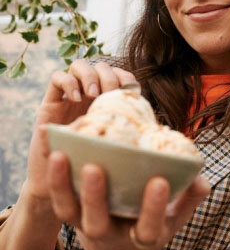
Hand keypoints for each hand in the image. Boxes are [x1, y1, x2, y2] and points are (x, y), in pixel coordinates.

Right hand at [24, 59, 135, 206]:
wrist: (60, 182)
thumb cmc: (94, 166)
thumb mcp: (117, 146)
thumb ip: (132, 134)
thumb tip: (159, 130)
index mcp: (109, 102)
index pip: (121, 76)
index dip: (127, 78)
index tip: (131, 93)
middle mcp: (90, 96)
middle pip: (102, 67)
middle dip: (108, 76)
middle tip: (108, 93)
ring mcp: (70, 97)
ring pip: (79, 66)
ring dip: (90, 75)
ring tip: (93, 94)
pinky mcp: (49, 103)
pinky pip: (57, 78)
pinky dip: (68, 82)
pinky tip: (77, 98)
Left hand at [47, 152, 209, 249]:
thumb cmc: (152, 228)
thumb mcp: (176, 219)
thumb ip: (191, 198)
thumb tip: (202, 179)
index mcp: (142, 238)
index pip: (148, 227)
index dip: (153, 207)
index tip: (160, 181)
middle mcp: (111, 237)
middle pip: (98, 223)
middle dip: (96, 197)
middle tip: (95, 168)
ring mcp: (86, 227)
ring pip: (70, 212)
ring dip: (62, 185)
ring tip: (60, 155)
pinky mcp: (71, 218)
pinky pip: (57, 200)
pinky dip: (51, 178)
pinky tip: (51, 150)